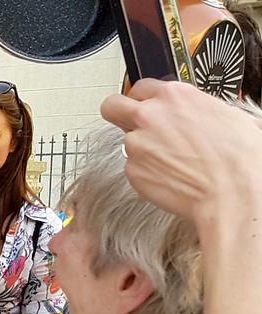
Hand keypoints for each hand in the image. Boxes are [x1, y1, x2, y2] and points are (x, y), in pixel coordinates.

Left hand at [100, 79, 261, 225]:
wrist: (231, 190)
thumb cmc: (237, 155)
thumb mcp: (225, 114)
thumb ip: (195, 109)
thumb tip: (195, 114)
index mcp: (174, 96)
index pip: (140, 87)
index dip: (142, 99)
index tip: (145, 106)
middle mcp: (149, 116)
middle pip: (113, 106)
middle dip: (119, 113)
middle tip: (130, 124)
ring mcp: (137, 144)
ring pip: (127, 142)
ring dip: (142, 149)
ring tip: (170, 161)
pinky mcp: (132, 171)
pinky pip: (133, 168)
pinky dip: (146, 173)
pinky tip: (169, 176)